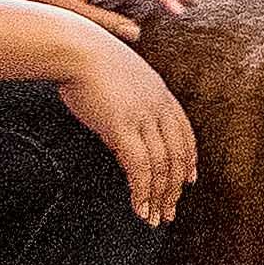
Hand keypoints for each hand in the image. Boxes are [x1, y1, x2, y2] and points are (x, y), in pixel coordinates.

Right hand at [57, 33, 198, 218]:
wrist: (74, 45)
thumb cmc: (86, 58)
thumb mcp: (118, 79)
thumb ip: (128, 105)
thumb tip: (121, 133)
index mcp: (160, 92)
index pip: (185, 133)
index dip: (189, 159)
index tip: (189, 179)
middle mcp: (158, 106)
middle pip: (177, 155)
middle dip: (175, 187)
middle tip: (170, 211)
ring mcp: (143, 116)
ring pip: (162, 166)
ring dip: (159, 197)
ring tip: (154, 219)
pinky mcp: (123, 127)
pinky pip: (141, 168)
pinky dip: (143, 193)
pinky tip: (140, 209)